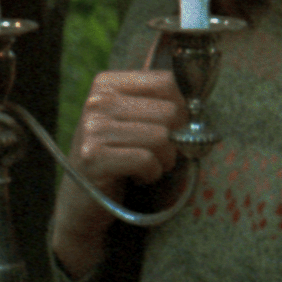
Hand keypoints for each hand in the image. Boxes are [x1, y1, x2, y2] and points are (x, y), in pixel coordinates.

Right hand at [51, 68, 184, 274]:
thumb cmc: (116, 156)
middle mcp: (97, 101)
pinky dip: (151, 174)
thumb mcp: (130, 120)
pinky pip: (147, 160)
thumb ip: (158, 104)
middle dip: (173, 139)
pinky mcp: (94, 157)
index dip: (180, 109)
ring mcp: (93, 128)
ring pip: (162, 137)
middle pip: (169, 112)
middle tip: (157, 153)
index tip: (169, 129)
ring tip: (147, 166)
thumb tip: (199, 104)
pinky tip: (137, 176)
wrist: (82, 199)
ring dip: (163, 160)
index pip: (167, 82)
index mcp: (107, 84)